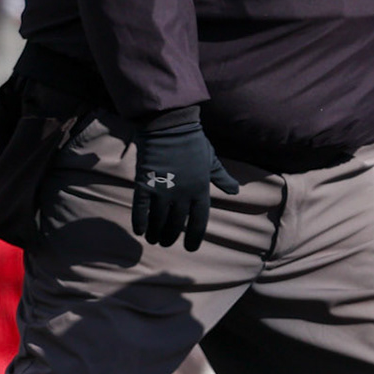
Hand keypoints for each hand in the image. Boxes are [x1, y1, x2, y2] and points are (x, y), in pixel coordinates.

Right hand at [132, 107, 238, 250]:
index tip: (190, 248)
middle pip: (176, 224)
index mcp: (200, 190)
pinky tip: (139, 231)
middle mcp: (182, 194)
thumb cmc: (193, 143)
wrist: (170, 126)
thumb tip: (234, 191)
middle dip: (170, 236)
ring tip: (153, 239)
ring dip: (155, 232)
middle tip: (166, 242)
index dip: (194, 237)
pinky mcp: (145, 184)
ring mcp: (163, 190)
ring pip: (158, 220)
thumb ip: (222, 178)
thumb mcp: (211, 161)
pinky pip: (140, 209)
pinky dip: (139, 221)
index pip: (199, 221)